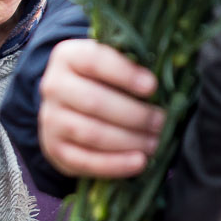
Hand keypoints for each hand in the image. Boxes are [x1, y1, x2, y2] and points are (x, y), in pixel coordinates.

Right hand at [38, 39, 164, 179]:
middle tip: (161, 121)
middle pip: (94, 102)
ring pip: (91, 133)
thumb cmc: (102, 81)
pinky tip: (139, 162)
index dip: (125, 74)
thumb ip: (133, 65)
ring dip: (129, 140)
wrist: (68, 107)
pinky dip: (115, 164)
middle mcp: (53, 86)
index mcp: (68, 56)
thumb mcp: (112, 63)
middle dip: (134, 115)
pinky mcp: (54, 148)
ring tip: (154, 143)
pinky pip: (84, 161)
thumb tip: (169, 75)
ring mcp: (50, 119)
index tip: (153, 87)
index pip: (94, 61)